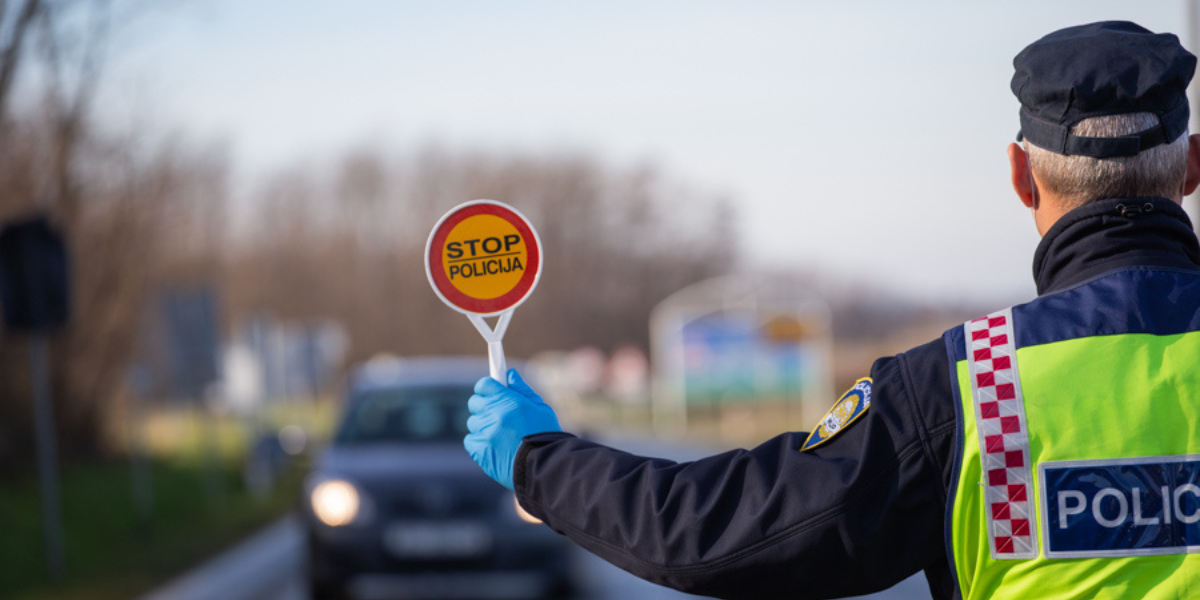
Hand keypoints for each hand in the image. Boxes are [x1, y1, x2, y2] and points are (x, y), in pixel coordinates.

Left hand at [465, 369, 561, 489]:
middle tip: (497, 413)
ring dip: (483, 426)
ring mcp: (485, 433)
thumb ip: (522, 390)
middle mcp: (494, 415)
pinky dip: (479, 442)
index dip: (487, 387)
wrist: (544, 467)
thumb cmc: (546, 436)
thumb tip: (509, 374)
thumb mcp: (540, 407)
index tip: (491, 391)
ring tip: (501, 435)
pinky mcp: (479, 450)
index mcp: (509, 401)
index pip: (484, 385)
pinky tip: (495, 446)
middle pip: (475, 402)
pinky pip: (470, 440)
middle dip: (484, 405)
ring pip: (473, 423)